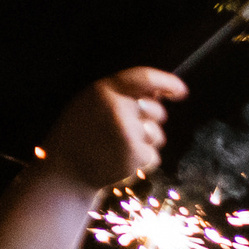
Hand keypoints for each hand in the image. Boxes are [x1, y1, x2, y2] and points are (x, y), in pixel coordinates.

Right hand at [41, 69, 185, 189]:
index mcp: (105, 90)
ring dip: (146, 143)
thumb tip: (158, 93)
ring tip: (118, 148)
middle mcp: (118, 107)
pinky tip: (120, 162)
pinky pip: (154, 156)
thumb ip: (121, 95)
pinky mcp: (136, 155)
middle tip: (126, 132)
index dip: (168, 82)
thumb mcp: (92, 104)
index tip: (181, 91)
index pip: (145, 78)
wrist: (66, 170)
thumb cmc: (80, 136)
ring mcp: (128, 131)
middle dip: (151, 121)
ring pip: (157, 135)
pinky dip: (142, 162)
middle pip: (158, 111)